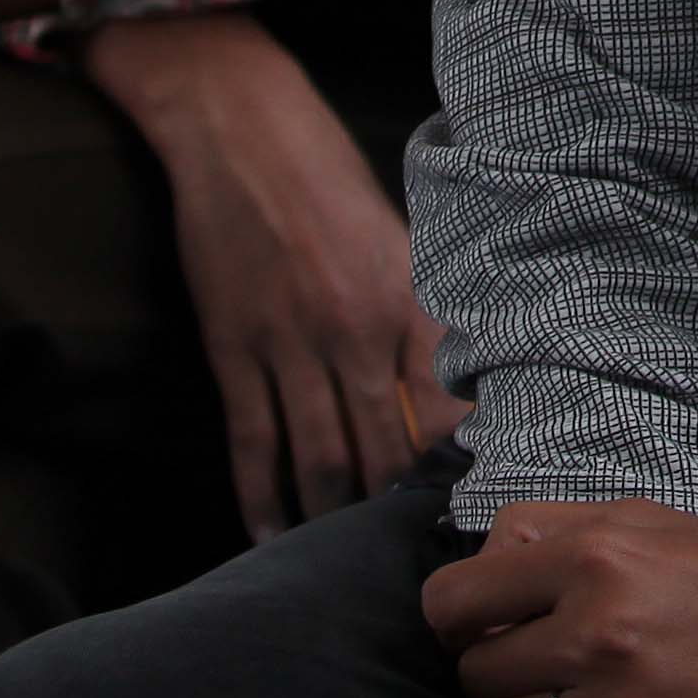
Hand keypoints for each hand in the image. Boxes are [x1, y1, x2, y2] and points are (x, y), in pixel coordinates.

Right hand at [84, 9, 453, 533]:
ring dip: (331, 521)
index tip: (464, 518)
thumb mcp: (398, 242)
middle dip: (395, 515)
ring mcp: (291, 343)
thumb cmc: (329, 184)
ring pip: (320, 460)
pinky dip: (261, 499)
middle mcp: (357, 330)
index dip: (455, 473)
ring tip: (340, 565)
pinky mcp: (233, 349)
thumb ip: (422, 317)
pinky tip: (270, 537)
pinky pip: (252, 443)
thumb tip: (453, 396)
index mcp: (408, 302)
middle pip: (384, 451)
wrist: (243, 132)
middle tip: (407, 564)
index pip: (444, 411)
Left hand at [424, 498, 697, 697]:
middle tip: (546, 669)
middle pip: (474, 676)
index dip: (457, 620)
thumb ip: (562, 531)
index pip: (451, 601)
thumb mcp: (660, 523)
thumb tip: (484, 558)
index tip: (482, 629)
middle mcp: (596, 630)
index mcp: (595, 555)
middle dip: (499, 675)